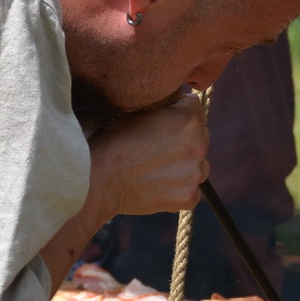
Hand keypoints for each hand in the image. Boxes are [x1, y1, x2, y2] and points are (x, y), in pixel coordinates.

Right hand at [88, 94, 208, 214]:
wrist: (98, 180)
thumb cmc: (111, 141)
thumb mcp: (136, 109)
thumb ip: (161, 106)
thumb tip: (173, 103)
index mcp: (188, 119)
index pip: (194, 107)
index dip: (177, 111)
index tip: (162, 120)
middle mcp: (198, 145)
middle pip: (200, 136)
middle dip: (184, 138)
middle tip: (157, 146)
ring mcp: (194, 173)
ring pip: (199, 165)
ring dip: (185, 164)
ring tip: (158, 167)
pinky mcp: (188, 197)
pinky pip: (193, 190)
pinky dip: (180, 188)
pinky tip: (159, 185)